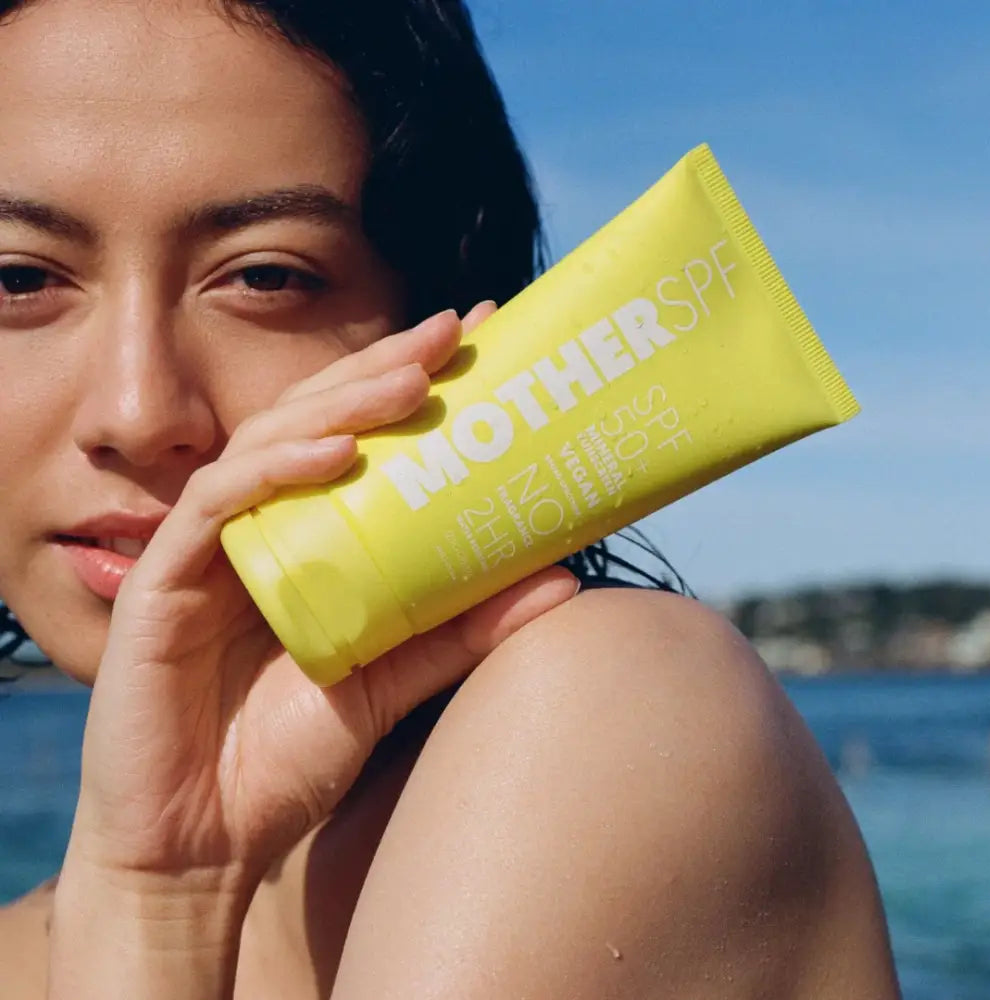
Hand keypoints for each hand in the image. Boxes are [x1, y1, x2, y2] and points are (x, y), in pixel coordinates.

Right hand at [67, 302, 579, 889]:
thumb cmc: (286, 756)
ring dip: (338, 405)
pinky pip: (216, 505)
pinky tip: (331, 454)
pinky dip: (274, 471)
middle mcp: (256, 526)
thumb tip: (568, 579)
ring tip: (409, 378)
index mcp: (304, 538)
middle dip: (381, 370)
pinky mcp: (161, 581)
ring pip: (266, 445)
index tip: (476, 341)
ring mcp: (206, 547)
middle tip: (450, 331)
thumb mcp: (394, 679)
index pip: (354, 438)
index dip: (407, 385)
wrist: (202, 843)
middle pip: (313, 421)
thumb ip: (467, 627)